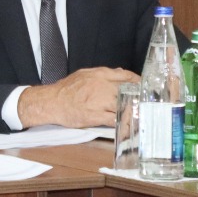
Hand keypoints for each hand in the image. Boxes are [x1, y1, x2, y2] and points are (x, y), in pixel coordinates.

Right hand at [19, 67, 135, 128]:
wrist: (51, 102)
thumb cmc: (66, 89)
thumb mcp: (85, 74)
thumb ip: (104, 73)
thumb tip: (120, 73)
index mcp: (99, 75)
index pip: (125, 76)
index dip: (137, 81)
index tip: (143, 86)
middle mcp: (101, 87)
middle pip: (128, 91)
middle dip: (138, 96)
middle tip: (146, 101)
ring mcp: (99, 102)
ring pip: (123, 105)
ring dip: (133, 110)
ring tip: (140, 113)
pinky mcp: (95, 116)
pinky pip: (114, 120)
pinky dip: (123, 122)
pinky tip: (128, 123)